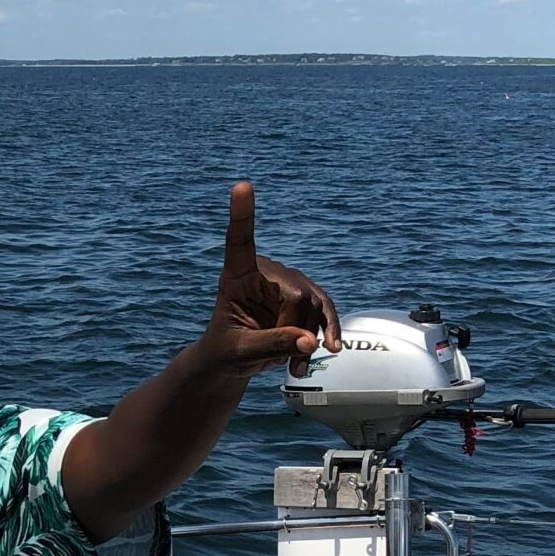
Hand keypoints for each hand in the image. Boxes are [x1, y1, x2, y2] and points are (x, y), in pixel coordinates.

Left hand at [201, 181, 340, 379]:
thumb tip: (309, 341)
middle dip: (295, 331)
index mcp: (237, 275)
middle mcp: (266, 272)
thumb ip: (270, 345)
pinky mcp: (306, 298)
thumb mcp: (238, 352)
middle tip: (285, 363)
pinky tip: (330, 349)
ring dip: (312, 339)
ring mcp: (289, 284)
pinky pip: (325, 313)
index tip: (241, 186)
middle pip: (298, 295)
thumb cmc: (224, 351)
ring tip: (296, 369)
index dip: (242, 214)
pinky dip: (328, 334)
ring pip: (316, 305)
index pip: (239, 240)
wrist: (233, 361)